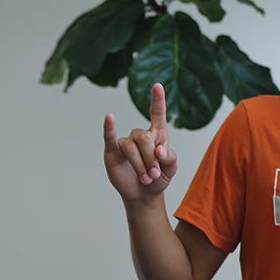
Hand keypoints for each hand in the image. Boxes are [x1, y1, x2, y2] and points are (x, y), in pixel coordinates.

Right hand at [103, 83, 177, 201]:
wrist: (144, 194)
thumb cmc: (159, 178)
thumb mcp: (171, 168)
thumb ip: (170, 157)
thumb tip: (159, 149)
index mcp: (158, 135)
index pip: (157, 114)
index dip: (158, 100)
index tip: (158, 85)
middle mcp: (140, 135)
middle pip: (144, 137)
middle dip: (151, 158)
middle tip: (155, 175)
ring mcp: (126, 142)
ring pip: (131, 147)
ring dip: (140, 165)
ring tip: (147, 178)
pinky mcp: (112, 151)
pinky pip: (109, 137)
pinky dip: (108, 127)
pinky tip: (109, 118)